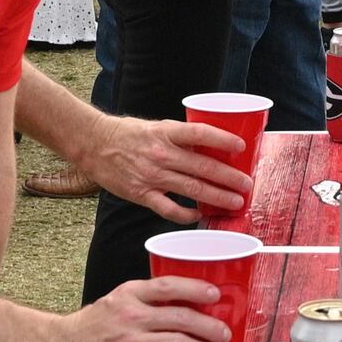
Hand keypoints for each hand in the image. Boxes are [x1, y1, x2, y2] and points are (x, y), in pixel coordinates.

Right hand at [55, 275, 230, 341]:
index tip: (215, 295)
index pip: (168, 286)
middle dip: (209, 325)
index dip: (195, 288)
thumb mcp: (115, 301)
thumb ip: (143, 300)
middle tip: (224, 332)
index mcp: (129, 294)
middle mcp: (131, 315)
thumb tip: (182, 305)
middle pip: (181, 316)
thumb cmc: (91, 326)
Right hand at [89, 112, 254, 224]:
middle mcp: (161, 154)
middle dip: (229, 177)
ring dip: (217, 197)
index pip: (200, 134)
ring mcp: (152, 176)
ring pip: (192, 189)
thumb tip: (209, 146)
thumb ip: (180, 138)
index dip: (223, 139)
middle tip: (247, 184)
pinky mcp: (142, 194)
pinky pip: (169, 209)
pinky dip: (186, 214)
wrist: (94, 145)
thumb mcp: (157, 127)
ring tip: (235, 202)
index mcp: (166, 133)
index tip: (241, 146)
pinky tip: (198, 214)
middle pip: (203, 167)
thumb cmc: (128, 134)